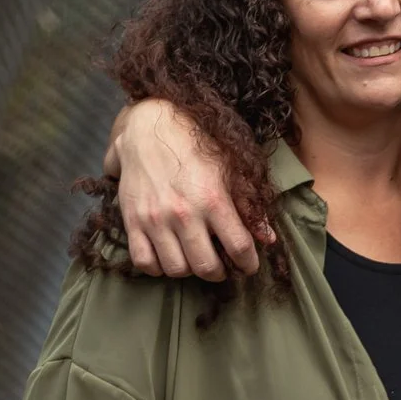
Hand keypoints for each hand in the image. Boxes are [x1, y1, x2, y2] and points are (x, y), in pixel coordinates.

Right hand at [105, 99, 266, 278]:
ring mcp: (155, 219)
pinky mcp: (132, 221)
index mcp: (213, 199)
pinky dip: (157, 267)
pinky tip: (167, 257)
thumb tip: (268, 238)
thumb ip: (249, 206)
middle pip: (206, 267)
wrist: (149, 127)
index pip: (239, 247)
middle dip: (219, 272)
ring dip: (189, 270)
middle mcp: (183, 213)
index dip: (248, 263)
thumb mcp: (229, 169)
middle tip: (221, 266)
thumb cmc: (194, 146)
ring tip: (194, 259)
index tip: (248, 265)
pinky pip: (144, 262)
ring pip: (176, 269)